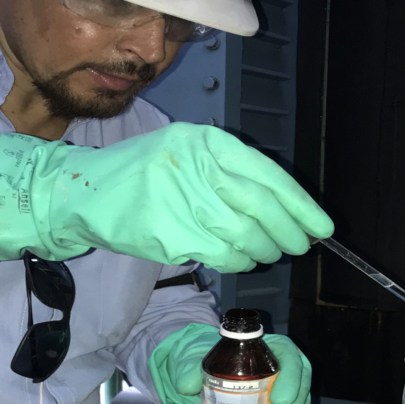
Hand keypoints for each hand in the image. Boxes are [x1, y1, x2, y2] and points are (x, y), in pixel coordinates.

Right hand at [0, 124, 332, 282]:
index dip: (300, 203)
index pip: (268, 174)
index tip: (321, 224)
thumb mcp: (186, 153)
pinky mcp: (172, 234)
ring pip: (247, 234)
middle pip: (263, 206)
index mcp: (205, 142)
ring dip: (266, 250)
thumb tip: (284, 206)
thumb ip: (230, 173)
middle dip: (290, 231)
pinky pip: (224, 254)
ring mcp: (183, 201)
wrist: (83, 193)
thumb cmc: (139, 174)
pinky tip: (242, 258)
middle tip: (303, 244)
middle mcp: (197, 167)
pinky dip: (240, 261)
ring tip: (271, 252)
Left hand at [147, 324, 312, 403]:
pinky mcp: (284, 403)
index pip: (290, 357)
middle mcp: (285, 363)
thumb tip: (187, 387)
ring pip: (301, 401)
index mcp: (272, 346)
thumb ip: (190, 367)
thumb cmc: (214, 358)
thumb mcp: (200, 357)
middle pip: (301, 382)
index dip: (290, 378)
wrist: (213, 372)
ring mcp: (287, 384)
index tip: (277, 399)